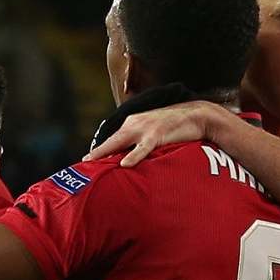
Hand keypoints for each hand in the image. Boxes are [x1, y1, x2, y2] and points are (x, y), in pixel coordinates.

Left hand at [84, 101, 232, 165]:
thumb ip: (141, 142)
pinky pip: (142, 148)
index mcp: (133, 123)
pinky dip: (133, 156)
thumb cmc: (175, 127)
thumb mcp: (153, 132)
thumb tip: (131, 159)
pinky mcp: (157, 134)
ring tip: (93, 162)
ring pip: (121, 142)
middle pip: (111, 140)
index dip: (100, 150)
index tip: (86, 161)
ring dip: (106, 152)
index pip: (112, 139)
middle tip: (82, 163)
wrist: (197, 115)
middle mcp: (134, 123)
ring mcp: (145, 128)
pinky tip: (124, 164)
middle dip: (97, 152)